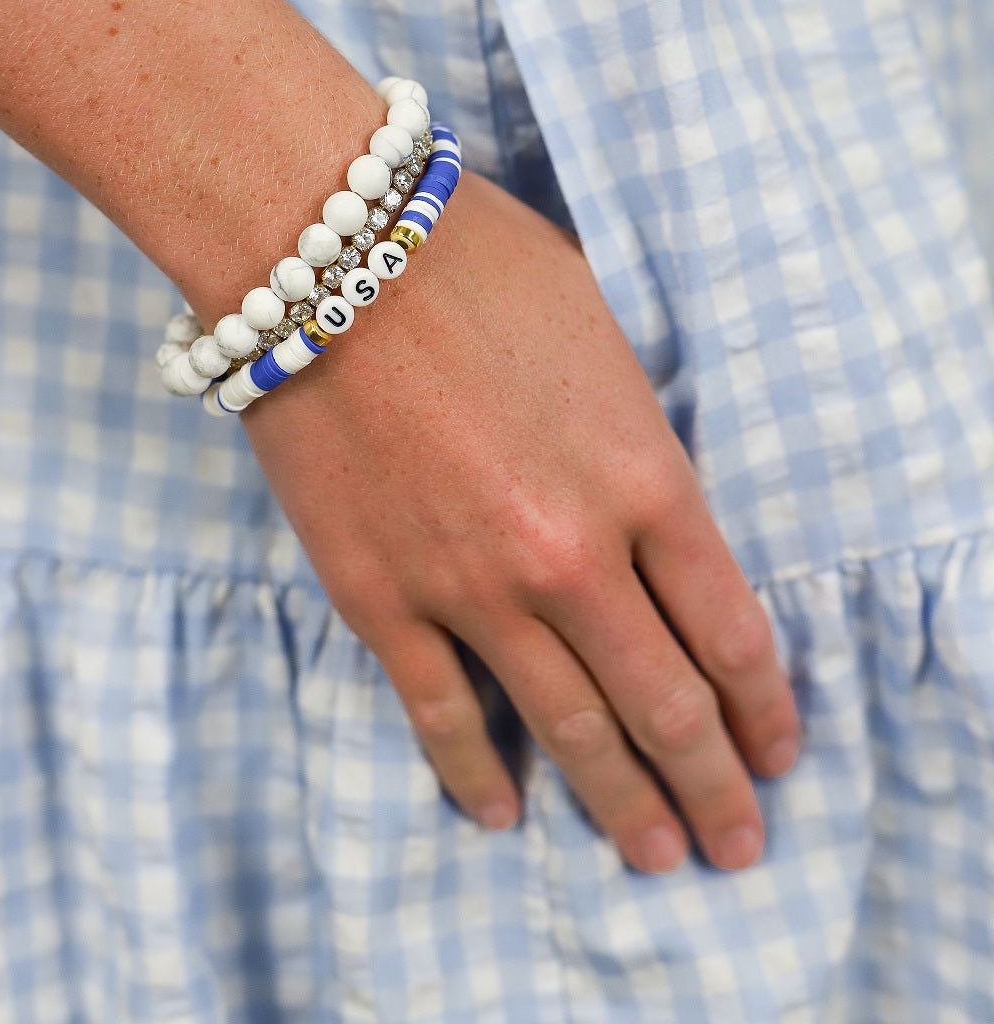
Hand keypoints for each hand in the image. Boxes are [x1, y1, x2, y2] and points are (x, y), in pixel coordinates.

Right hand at [241, 169, 801, 874]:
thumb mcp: (603, 335)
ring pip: (567, 730)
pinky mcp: (379, 598)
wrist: (324, 248)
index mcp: (646, 477)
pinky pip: (440, 714)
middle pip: (665, 706)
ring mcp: (472, 587)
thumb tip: (652, 508)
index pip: (732, 631)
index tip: (778, 751)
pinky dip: (474, 776)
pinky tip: (500, 814)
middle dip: (713, 787)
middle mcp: (572, 555)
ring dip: (620, 805)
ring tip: (655, 856)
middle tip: (736, 841)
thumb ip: (638, 440)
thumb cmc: (474, 262)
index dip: (765, 708)